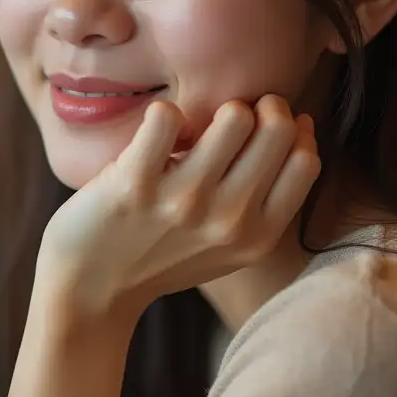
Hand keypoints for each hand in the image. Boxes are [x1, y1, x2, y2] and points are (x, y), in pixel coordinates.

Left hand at [36, 94, 320, 323]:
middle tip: (234, 115)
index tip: (269, 124)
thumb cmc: (162, 256)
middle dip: (262, 106)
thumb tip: (302, 124)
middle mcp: (229, 220)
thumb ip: (267, 198)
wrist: (90, 290)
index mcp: (257, 237)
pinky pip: (167, 116)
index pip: (307, 162)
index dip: (295, 129)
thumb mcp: (231, 246)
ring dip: (215, 109)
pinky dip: (164, 114)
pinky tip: (156, 135)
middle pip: (278, 128)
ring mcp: (184, 201)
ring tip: (195, 129)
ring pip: (234, 116)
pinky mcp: (136, 183)